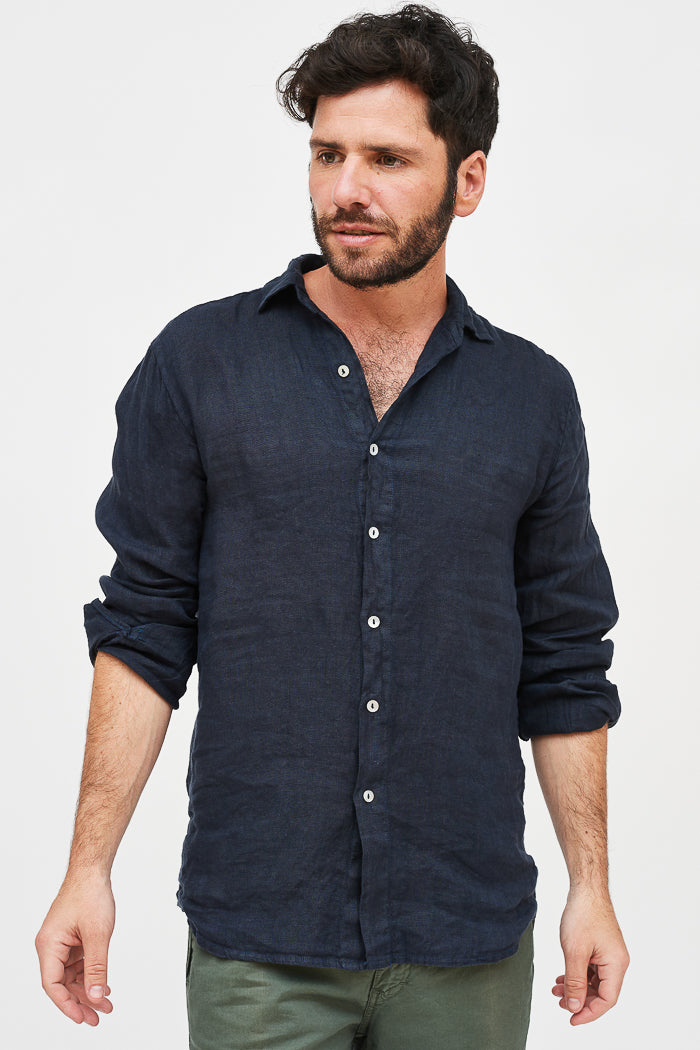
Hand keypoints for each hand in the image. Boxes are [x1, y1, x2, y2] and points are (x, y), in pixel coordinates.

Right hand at [35, 873, 114, 1024]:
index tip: (83, 1017)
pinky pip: (78, 963)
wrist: (92, 871)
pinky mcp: (71, 938)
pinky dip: (90, 974)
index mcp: (49, 945)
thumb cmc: (90, 894)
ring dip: (88, 989)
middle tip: (98, 1017)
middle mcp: (51, 946)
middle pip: (62, 983)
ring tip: (106, 1004)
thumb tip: (96, 996)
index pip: (53, 985)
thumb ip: (96, 968)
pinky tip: (104, 985)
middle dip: (81, 1001)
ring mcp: (61, 942)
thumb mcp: (97, 935)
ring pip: (71, 975)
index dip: (67, 1004)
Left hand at [553, 887, 628, 1025]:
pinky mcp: (601, 948)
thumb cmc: (583, 914)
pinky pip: (591, 969)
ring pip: (594, 981)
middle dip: (580, 1000)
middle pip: (601, 992)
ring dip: (576, 988)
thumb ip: (575, 982)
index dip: (589, 1012)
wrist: (586, 888)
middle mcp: (616, 962)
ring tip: (556, 991)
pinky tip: (562, 978)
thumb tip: (575, 1006)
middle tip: (561, 1005)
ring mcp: (609, 954)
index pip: (607, 1000)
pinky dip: (577, 975)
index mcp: (616, 964)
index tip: (571, 1018)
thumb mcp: (574, 952)